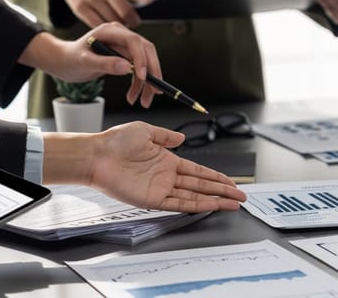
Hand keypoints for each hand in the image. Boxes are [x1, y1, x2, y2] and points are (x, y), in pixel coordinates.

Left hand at [19, 23, 161, 107]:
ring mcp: (124, 45)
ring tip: (143, 101)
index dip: (141, 58)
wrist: (65, 61)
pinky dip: (139, 84)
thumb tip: (126, 67)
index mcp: (110, 31)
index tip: (142, 77)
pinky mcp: (126, 56)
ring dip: (147, 83)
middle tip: (153, 92)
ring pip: (146, 62)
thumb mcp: (85, 62)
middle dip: (152, 73)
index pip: (134, 41)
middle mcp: (121, 35)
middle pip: (146, 51)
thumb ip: (104, 63)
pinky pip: (139, 69)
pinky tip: (133, 96)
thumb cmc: (71, 59)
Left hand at [42, 121, 247, 212]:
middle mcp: (167, 177)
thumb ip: (165, 136)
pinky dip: (196, 205)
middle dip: (222, 192)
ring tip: (233, 205)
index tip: (231, 182)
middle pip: (202, 186)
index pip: (198, 171)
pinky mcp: (152, 200)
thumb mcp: (146, 131)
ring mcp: (161, 189)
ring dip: (215, 201)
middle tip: (241, 197)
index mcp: (167, 160)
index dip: (216, 177)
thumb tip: (181, 138)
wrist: (97, 155)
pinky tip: (210, 206)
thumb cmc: (115, 141)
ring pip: (195, 196)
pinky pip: (179, 204)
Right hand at [48, 0, 151, 27]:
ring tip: (120, 21)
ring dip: (120, 25)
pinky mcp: (80, 8)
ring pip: (113, 21)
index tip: (149, 0)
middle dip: (133, 20)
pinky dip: (106, 28)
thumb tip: (146, 5)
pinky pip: (99, 25)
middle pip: (124, 10)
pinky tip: (108, 24)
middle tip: (135, 21)